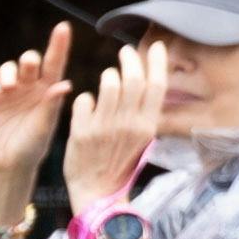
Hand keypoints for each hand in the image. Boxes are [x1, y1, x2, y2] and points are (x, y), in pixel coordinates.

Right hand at [0, 23, 74, 187]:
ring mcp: (8, 91)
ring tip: (7, 88)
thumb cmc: (32, 147)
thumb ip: (51, 105)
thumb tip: (64, 84)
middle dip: (28, 60)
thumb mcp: (45, 127)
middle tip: (28, 67)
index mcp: (48, 91)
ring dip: (8, 72)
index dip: (59, 45)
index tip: (63, 27)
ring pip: (7, 67)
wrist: (6, 163)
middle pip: (29, 61)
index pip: (55, 63)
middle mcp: (29, 87)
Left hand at [64, 38, 170, 224]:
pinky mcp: (82, 133)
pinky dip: (85, 97)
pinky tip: (87, 103)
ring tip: (108, 75)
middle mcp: (129, 125)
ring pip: (109, 85)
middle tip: (125, 51)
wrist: (97, 193)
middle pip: (134, 79)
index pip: (157, 85)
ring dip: (108, 74)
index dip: (156, 62)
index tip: (155, 46)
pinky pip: (84, 101)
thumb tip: (145, 81)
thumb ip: (143, 113)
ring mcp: (105, 128)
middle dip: (130, 59)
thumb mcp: (140, 139)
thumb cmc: (120, 163)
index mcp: (148, 126)